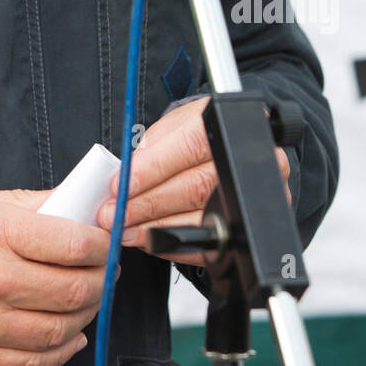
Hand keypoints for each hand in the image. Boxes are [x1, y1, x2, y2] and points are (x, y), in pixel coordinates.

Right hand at [0, 187, 112, 365]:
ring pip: (59, 331)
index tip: (105, 244)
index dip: (101, 246)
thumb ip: (28, 205)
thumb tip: (71, 209)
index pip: (73, 245)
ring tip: (87, 302)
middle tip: (103, 273)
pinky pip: (30, 361)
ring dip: (85, 317)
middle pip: (73, 291)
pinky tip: (68, 337)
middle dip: (100, 282)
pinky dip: (58, 352)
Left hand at [97, 97, 291, 264]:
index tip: (123, 185)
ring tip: (127, 229)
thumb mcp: (173, 126)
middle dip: (148, 205)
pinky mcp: (246, 219)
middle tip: (115, 214)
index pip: (188, 147)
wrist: (229, 142)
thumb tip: (125, 178)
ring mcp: (250, 190)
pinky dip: (175, 242)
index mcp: (222, 123)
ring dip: (156, 228)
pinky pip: (210, 241)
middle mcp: (244, 156)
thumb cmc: (195, 132)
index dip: (153, 169)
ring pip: (201, 215)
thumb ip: (151, 149)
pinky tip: (151, 239)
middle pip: (194, 187)